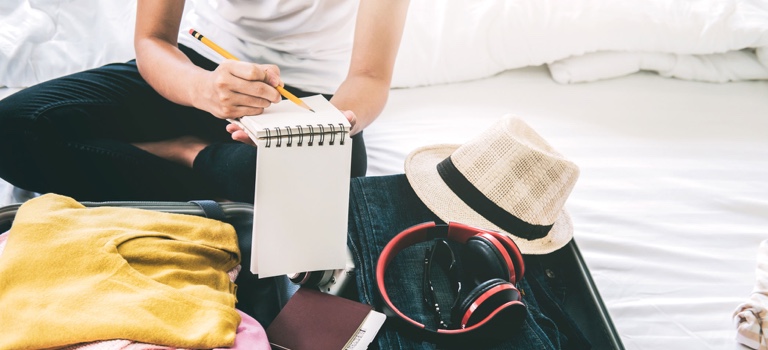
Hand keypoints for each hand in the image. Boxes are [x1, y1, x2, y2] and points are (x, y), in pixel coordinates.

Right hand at [196, 60, 282, 118]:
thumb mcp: (240, 66)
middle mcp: (224, 82)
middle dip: (273, 93)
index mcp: (227, 67)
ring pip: (258, 102)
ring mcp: (224, 99)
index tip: (275, 82)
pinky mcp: (227, 112)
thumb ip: (262, 70)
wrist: (203, 90)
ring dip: (267, 101)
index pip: (254, 72)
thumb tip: (278, 82)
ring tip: (265, 99)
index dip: (268, 77)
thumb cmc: (227, 76)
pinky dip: (258, 108)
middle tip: (277, 95)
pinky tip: (254, 104)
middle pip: (258, 88)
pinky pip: (252, 111)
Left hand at [225, 109, 357, 145]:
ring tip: (232, 128)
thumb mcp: (346, 121)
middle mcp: (293, 142)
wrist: (345, 117)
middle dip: (250, 138)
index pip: (280, 146)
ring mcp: (288, 135)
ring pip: (264, 137)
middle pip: (268, 143)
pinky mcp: (286, 126)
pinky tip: (242, 120)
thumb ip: (347, 121)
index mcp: (302, 143)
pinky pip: (268, 127)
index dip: (264, 143)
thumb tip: (348, 116)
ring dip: (248, 132)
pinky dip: (255, 124)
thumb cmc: (343, 123)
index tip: (250, 139)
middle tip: (235, 133)